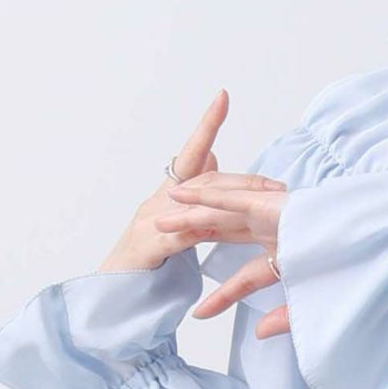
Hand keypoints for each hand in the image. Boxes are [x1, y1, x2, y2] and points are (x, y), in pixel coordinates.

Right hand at [98, 88, 290, 339]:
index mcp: (169, 195)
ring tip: (261, 205)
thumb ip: (195, 190)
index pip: (192, 153)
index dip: (207, 125)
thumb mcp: (176, 220)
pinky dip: (196, 231)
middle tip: (276, 187)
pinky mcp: (147, 247)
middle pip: (206, 182)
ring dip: (229, 202)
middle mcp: (158, 201)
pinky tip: (216, 228)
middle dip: (243, 183)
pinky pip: (178, 237)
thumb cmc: (148, 257)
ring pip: (195, 204)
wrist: (112, 292)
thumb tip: (214, 156)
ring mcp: (150, 222)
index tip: (223, 97)